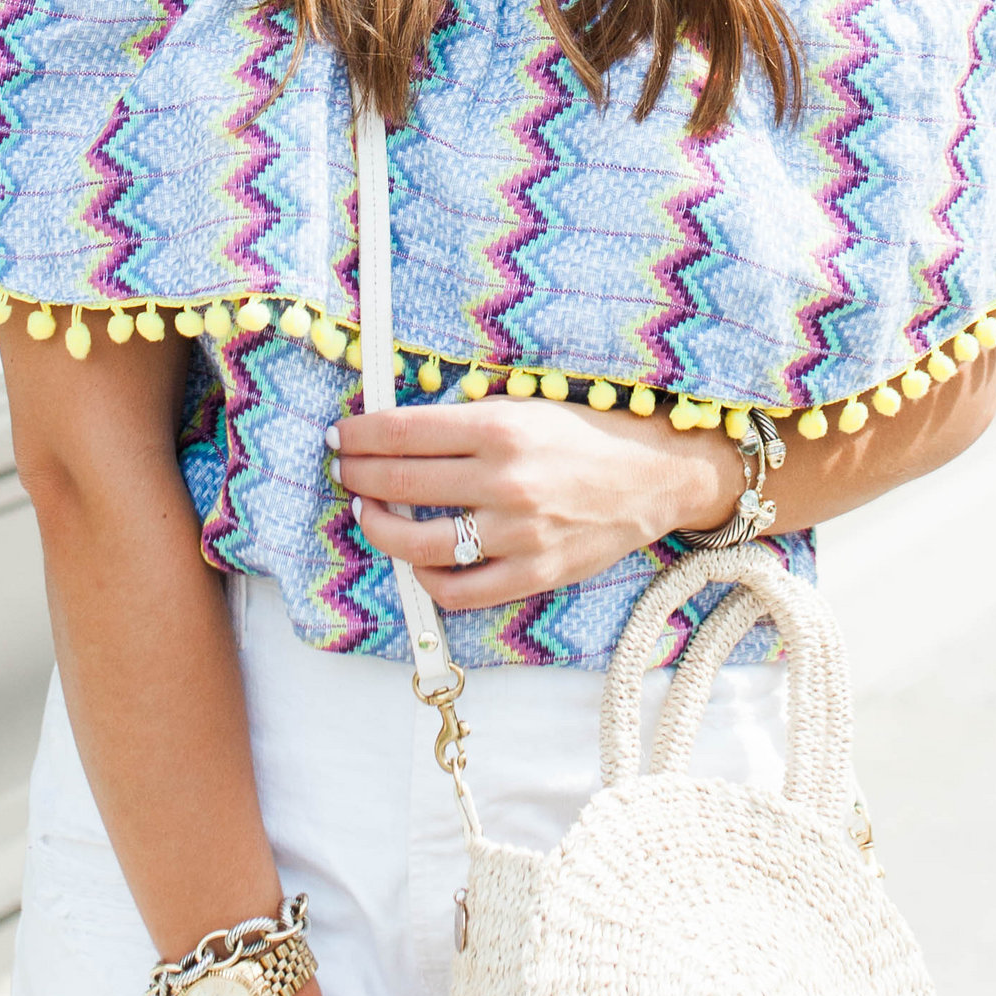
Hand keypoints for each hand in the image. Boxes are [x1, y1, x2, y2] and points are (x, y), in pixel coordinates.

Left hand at [336, 394, 739, 610]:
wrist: (654, 478)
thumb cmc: (586, 435)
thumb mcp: (528, 405)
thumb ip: (468, 419)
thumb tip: (399, 430)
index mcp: (500, 428)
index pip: (403, 433)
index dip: (360, 435)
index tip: (341, 436)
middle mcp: (504, 482)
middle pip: (399, 484)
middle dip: (357, 475)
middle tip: (345, 469)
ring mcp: (517, 535)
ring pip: (417, 544)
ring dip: (378, 528)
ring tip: (370, 513)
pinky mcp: (532, 575)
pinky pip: (458, 590)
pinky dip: (426, 579)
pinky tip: (417, 559)